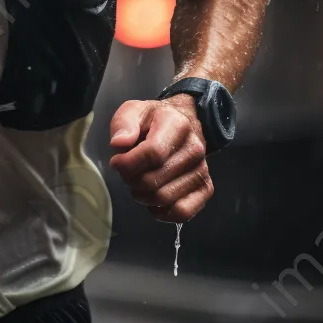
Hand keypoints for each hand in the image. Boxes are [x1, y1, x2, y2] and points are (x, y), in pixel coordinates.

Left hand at [108, 95, 212, 222]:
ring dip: (142, 196)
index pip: (153, 153)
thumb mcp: (133, 111)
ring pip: (165, 198)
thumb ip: (123, 124)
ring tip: (137, 182)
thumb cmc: (153, 120)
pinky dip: (162, 212)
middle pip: (154, 180)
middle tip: (125, 173)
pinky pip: (183, 212)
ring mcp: (202, 169)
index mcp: (177, 124)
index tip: (116, 162)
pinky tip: (152, 200)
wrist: (182, 123)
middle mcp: (194, 148)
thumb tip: (119, 144)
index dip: (128, 163)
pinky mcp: (205, 188)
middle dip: (131, 180)